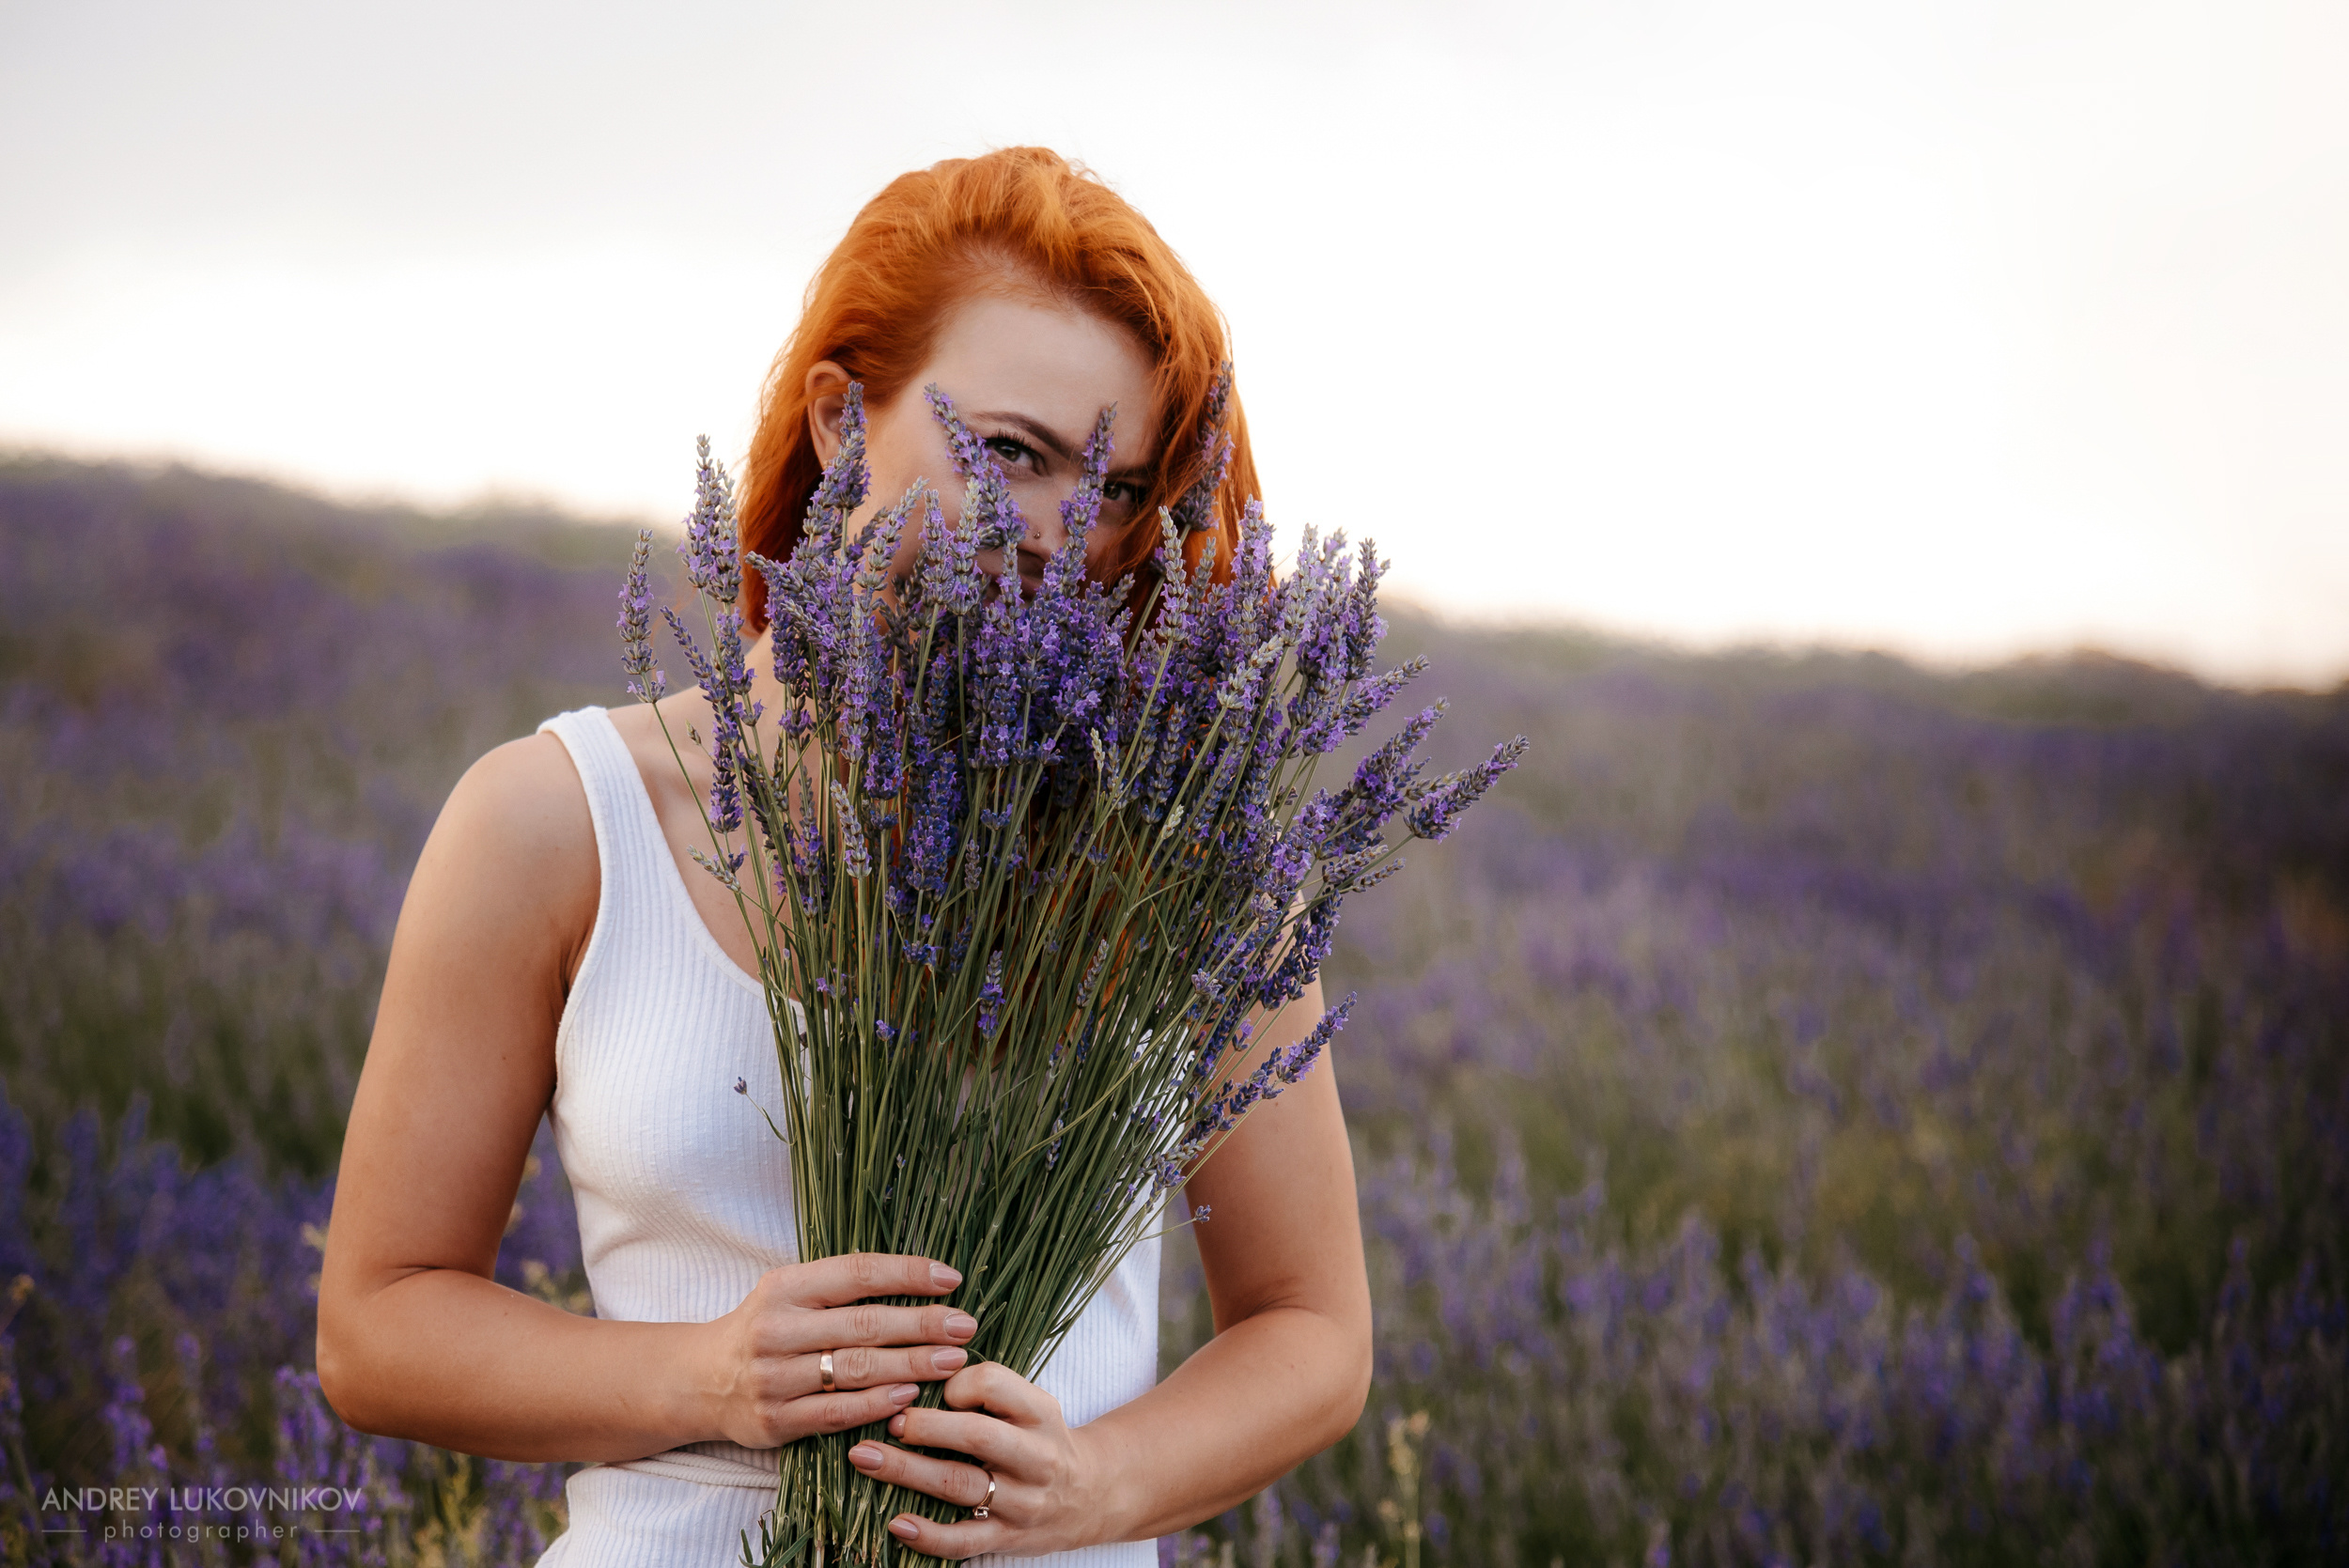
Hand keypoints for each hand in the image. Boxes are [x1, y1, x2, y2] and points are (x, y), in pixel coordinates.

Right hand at [697, 1253, 978, 1448]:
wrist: (699, 1379)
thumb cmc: (765, 1328)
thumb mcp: (790, 1292)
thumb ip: (842, 1287)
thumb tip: (922, 1280)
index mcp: (785, 1287)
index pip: (857, 1273)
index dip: (907, 1273)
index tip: (951, 1279)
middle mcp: (776, 1329)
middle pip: (863, 1325)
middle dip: (922, 1325)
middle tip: (965, 1326)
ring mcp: (773, 1378)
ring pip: (855, 1370)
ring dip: (911, 1365)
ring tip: (953, 1361)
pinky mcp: (775, 1420)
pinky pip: (837, 1413)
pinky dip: (877, 1404)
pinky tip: (910, 1396)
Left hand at [848, 1361, 1123, 1559]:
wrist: (1090, 1496)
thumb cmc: (1042, 1439)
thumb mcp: (1032, 1404)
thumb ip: (991, 1390)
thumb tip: (924, 1374)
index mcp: (1040, 1413)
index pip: (995, 1384)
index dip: (958, 1382)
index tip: (936, 1389)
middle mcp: (1035, 1456)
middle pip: (975, 1436)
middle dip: (924, 1426)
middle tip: (886, 1420)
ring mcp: (1022, 1501)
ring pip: (959, 1485)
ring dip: (907, 1471)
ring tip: (865, 1458)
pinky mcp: (1008, 1538)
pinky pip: (963, 1541)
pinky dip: (928, 1534)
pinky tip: (897, 1523)